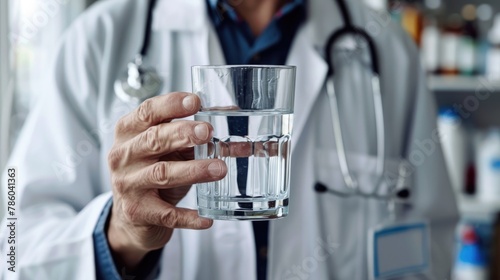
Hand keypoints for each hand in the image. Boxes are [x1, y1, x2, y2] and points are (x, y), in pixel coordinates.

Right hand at [107, 92, 226, 268]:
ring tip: (220, 168)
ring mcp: (128, 184)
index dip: (171, 105)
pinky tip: (207, 219)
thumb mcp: (172, 150)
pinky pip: (166, 214)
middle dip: (182, 134)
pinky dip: (188, 217)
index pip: (147, 112)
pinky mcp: (137, 212)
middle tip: (208, 132)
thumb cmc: (154, 171)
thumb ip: (198, 138)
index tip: (196, 101)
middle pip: (153, 139)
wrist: (132, 215)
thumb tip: (239, 130)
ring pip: (161, 173)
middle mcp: (123, 155)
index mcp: (129, 132)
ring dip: (193, 170)